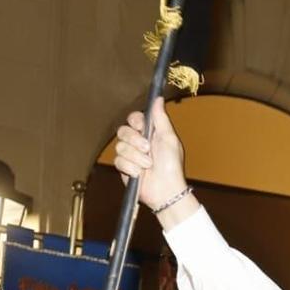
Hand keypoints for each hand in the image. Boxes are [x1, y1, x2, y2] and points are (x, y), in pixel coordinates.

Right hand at [113, 96, 190, 212]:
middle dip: (135, 141)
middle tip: (147, 149)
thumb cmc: (171, 166)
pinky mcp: (123, 167)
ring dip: (135, 157)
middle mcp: (138, 142)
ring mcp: (130, 155)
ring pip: (120, 147)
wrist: (166, 190)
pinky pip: (118, 161)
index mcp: (149, 133)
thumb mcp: (168, 139)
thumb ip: (161, 118)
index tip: (143, 128)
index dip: (136, 122)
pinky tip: (139, 173)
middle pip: (123, 131)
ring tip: (147, 165)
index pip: (134, 118)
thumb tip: (158, 98)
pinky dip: (130, 167)